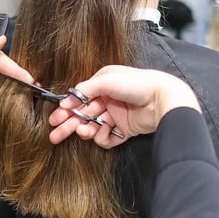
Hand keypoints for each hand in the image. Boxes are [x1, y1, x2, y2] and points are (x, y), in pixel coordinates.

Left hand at [0, 36, 32, 103]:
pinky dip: (5, 104)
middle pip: (12, 78)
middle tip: (37, 92)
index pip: (9, 66)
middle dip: (24, 84)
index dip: (21, 73)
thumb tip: (3, 39)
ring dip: (18, 94)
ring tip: (31, 101)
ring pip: (7, 90)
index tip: (32, 80)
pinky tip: (15, 107)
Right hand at [47, 66, 199, 147]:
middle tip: (55, 135)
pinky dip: (102, 138)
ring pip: (93, 126)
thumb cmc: (138, 84)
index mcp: (103, 83)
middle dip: (69, 125)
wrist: (163, 99)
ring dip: (86, 131)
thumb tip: (66, 101)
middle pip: (83, 114)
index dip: (67, 109)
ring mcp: (116, 115)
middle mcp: (108, 98)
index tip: (56, 118)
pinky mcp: (124, 129)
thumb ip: (85, 89)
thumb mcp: (107, 80)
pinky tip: (102, 135)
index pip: (79, 98)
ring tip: (85, 133)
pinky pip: (107, 137)